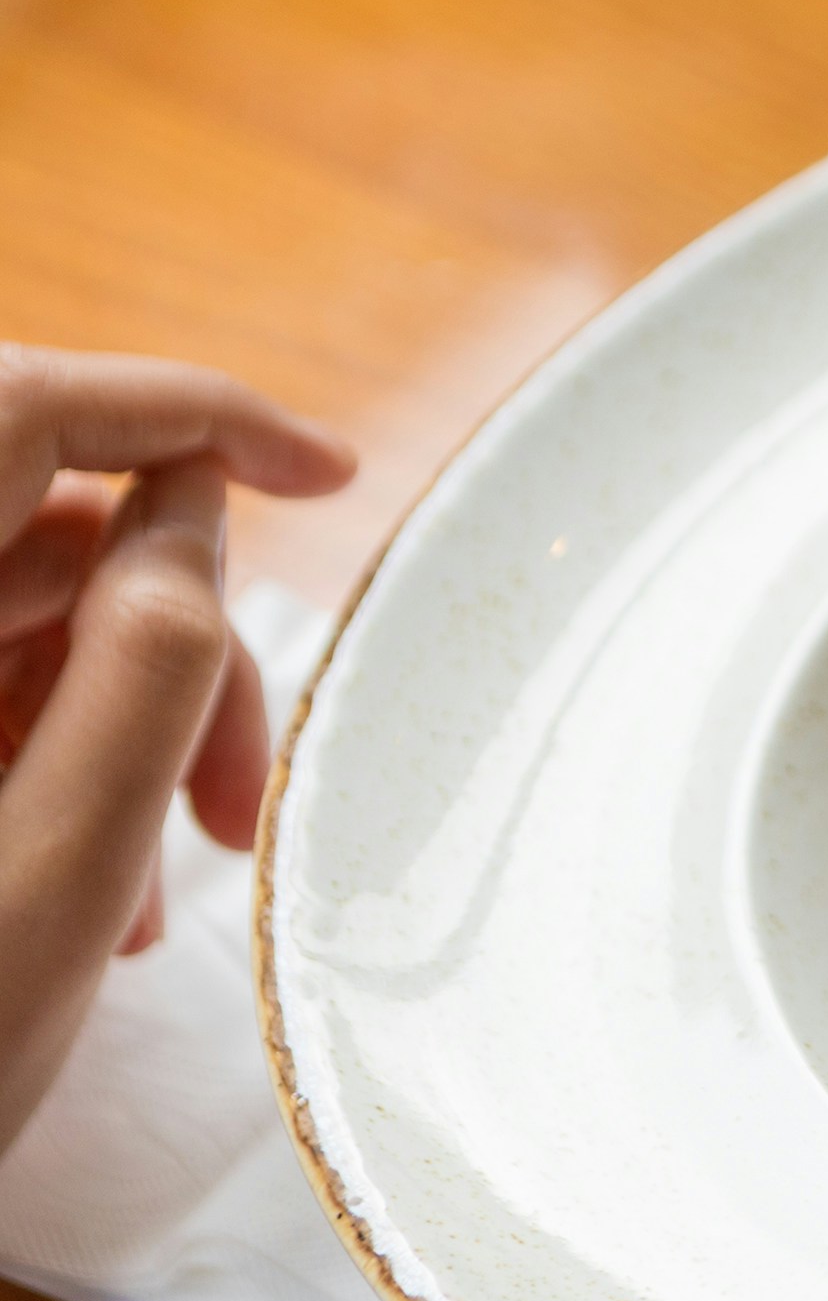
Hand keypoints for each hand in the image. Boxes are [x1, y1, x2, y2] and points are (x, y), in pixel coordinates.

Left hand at [0, 348, 355, 1151]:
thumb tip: (197, 515)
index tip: (325, 467)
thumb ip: (143, 670)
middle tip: (242, 797)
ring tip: (157, 890)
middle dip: (172, 644)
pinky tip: (82, 885)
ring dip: (107, 727)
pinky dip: (34, 761)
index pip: (34, 410)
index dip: (194, 415)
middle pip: (30, 534)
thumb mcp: (47, 875)